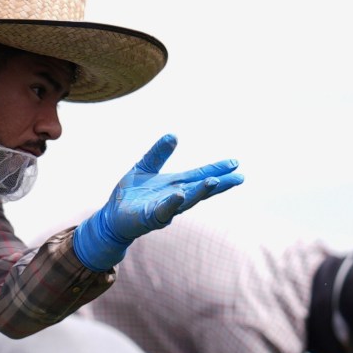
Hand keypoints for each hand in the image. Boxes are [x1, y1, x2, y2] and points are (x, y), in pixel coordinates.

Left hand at [68, 136, 243, 270]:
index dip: (218, 169)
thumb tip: (173, 135)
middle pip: (201, 189)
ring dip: (201, 191)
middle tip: (240, 177)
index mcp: (175, 185)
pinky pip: (163, 210)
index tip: (235, 163)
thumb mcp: (145, 166)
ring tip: (215, 181)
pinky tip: (180, 194)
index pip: (200, 175)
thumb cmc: (131, 194)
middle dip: (220, 183)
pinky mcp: (150, 217)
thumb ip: (158, 152)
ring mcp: (164, 208)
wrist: (112, 217)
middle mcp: (175, 197)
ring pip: (187, 200)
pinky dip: (172, 203)